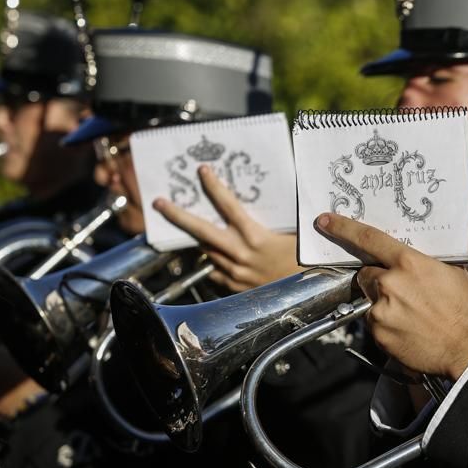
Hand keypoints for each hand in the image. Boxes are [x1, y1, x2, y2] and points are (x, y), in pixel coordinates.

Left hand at [153, 165, 303, 291]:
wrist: (308, 296)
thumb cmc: (306, 262)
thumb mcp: (297, 234)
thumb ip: (283, 218)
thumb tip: (283, 195)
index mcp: (255, 237)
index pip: (227, 206)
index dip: (213, 187)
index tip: (202, 171)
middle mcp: (240, 254)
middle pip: (201, 232)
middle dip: (177, 216)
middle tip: (160, 203)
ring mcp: (234, 273)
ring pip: (206, 252)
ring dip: (197, 239)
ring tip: (186, 229)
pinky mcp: (234, 288)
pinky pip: (215, 271)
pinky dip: (212, 262)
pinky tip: (215, 255)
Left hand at [315, 213, 467, 379]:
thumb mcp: (463, 271)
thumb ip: (452, 251)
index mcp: (410, 263)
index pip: (369, 239)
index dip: (344, 228)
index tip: (325, 221)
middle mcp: (390, 284)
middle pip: (368, 274)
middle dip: (379, 279)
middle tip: (403, 290)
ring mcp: (381, 311)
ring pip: (372, 300)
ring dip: (385, 304)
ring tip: (412, 315)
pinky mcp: (379, 335)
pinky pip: (375, 324)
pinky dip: (387, 325)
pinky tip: (409, 329)